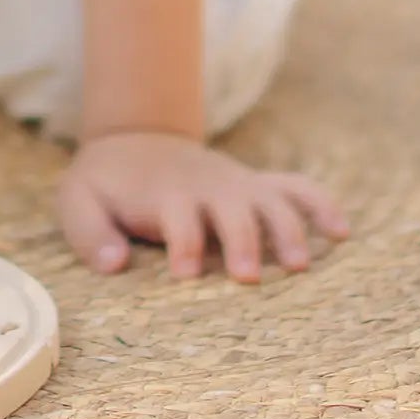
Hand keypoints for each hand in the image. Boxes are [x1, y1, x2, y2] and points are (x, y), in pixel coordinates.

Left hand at [57, 129, 348, 282]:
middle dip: (241, 241)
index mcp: (165, 193)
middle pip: (231, 210)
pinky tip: (341, 232)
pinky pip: (297, 188)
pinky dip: (321, 204)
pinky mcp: (256, 186)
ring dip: (288, 230)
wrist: (132, 140)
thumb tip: (113, 264)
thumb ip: (88, 232)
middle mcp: (207, 188)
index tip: (184, 274)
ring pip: (271, 201)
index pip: (178, 216)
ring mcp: (236, 185)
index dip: (182, 244)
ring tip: (299, 266)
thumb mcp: (78, 200)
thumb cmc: (105, 183)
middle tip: (247, 278)